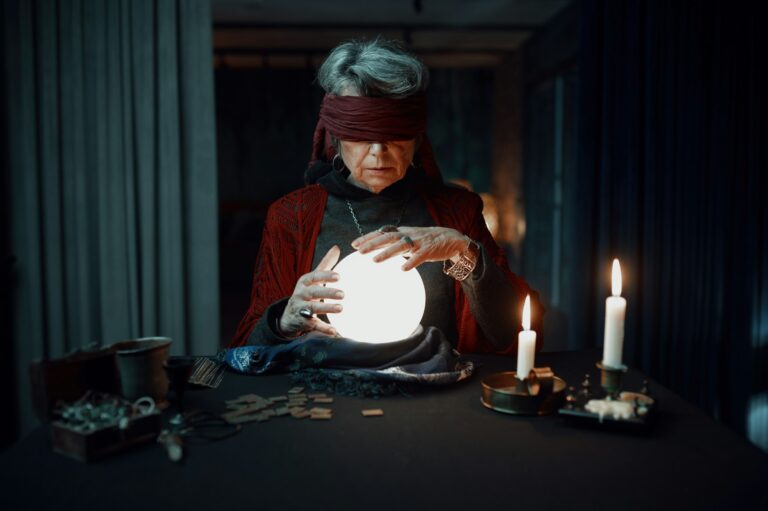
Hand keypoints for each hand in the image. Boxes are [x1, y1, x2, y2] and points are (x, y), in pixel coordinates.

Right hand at [279, 245, 343, 336]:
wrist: (288, 316)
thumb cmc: (306, 294)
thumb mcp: (312, 279)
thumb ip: (325, 265)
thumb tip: (336, 248)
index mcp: (304, 282)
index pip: (314, 277)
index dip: (325, 276)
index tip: (339, 276)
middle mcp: (300, 294)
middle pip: (313, 292)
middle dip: (327, 292)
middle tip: (343, 294)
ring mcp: (300, 309)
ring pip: (312, 308)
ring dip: (327, 308)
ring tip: (341, 308)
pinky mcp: (302, 322)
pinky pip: (313, 325)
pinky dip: (323, 328)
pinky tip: (334, 331)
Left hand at [351, 226, 469, 270]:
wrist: (451, 238)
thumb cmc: (426, 241)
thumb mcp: (409, 239)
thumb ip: (395, 243)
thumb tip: (378, 249)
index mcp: (402, 232)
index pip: (382, 233)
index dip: (368, 237)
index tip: (354, 244)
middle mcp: (408, 235)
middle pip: (388, 237)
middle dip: (373, 244)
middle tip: (359, 251)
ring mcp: (419, 242)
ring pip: (401, 245)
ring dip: (387, 253)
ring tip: (375, 260)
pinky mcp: (429, 250)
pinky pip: (420, 256)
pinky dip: (412, 262)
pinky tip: (403, 269)